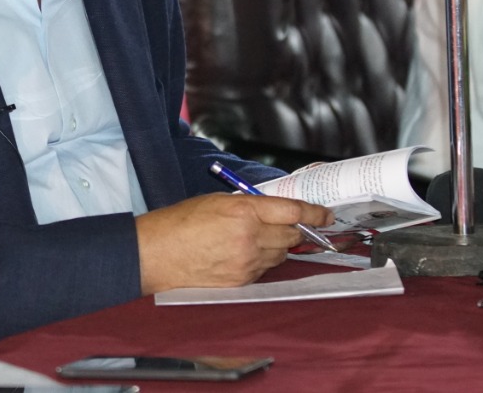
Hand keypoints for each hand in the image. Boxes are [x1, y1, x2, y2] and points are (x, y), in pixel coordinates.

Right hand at [135, 192, 331, 293]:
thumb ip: (249, 204)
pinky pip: (264, 269)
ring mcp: (246, 262)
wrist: (157, 254)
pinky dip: (262, 260)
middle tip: (291, 224)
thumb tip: (275, 208)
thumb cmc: (180, 223)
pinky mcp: (241, 280)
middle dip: (295, 228)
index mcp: (243, 211)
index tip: (325, 214)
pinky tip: (243, 253)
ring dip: (277, 245)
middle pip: (291, 234)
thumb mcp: (216, 201)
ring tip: (255, 238)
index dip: (314, 213)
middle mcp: (249, 237)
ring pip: (280, 254)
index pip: (292, 211)